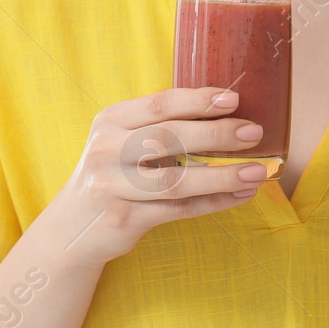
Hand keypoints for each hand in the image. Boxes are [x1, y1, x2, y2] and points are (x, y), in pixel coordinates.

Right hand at [49, 87, 267, 267]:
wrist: (70, 228)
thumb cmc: (114, 174)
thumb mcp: (123, 141)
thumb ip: (161, 126)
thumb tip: (228, 113)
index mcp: (111, 121)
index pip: (160, 104)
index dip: (199, 100)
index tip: (234, 99)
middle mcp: (107, 150)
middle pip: (169, 138)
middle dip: (216, 134)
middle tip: (254, 133)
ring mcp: (112, 187)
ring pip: (177, 180)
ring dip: (222, 176)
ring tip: (257, 172)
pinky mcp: (124, 219)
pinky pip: (178, 209)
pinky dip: (213, 202)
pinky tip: (240, 195)